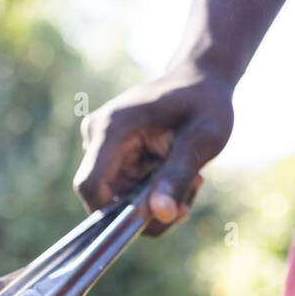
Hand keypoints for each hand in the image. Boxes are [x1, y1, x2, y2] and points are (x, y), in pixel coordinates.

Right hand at [73, 64, 232, 235]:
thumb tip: (161, 215)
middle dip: (147, 209)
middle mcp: (96, 136)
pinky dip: (152, 194)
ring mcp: (99, 145)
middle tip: (189, 193)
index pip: (91, 186)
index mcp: (111, 127)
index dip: (115, 214)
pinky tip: (176, 173)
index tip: (160, 215)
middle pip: (104, 199)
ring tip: (191, 178)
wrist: (200, 80)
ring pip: (116, 200)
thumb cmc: (204, 103)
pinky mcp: (109, 155)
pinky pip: (123, 192)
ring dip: (154, 201)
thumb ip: (178, 176)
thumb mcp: (202, 138)